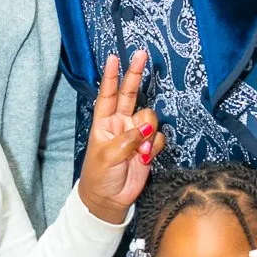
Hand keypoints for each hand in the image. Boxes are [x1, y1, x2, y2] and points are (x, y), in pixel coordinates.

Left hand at [76, 52, 154, 223]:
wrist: (109, 201)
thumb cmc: (99, 176)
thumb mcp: (108, 155)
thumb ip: (127, 139)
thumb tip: (145, 129)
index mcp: (103, 122)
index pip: (107, 94)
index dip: (111, 76)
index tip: (114, 57)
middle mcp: (120, 124)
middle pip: (130, 95)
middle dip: (135, 75)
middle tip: (141, 54)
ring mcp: (135, 135)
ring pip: (149, 118)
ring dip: (148, 132)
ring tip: (140, 151)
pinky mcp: (147, 148)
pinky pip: (158, 137)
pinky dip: (154, 146)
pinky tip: (146, 157)